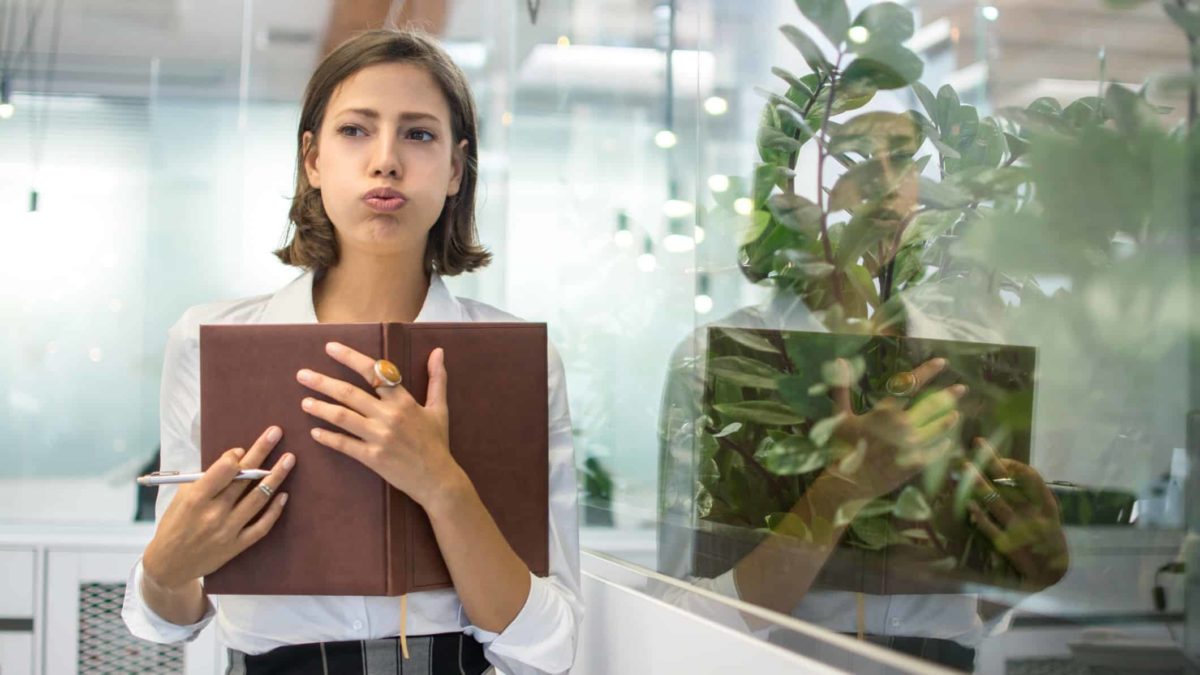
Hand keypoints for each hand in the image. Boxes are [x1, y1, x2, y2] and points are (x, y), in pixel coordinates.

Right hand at [143, 427, 293, 589]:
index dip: (235, 456)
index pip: (224, 469)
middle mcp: (214, 514)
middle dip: (262, 451)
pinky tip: (284, 495)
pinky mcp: (237, 545)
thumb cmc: (174, 524)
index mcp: (196, 498)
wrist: (169, 564)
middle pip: (244, 478)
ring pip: (259, 498)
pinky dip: (275, 510)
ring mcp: (228, 531)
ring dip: (276, 476)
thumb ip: (207, 479)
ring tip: (289, 459)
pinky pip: (262, 526)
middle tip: (276, 432)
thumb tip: (235, 460)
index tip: (242, 449)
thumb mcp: (182, 497)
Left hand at [297, 342, 461, 508]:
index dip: (350, 357)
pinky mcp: (373, 458)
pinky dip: (328, 438)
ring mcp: (379, 437)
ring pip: (342, 417)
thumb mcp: (439, 408)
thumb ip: (437, 378)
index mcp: (404, 401)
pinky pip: (344, 444)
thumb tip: (439, 351)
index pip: (373, 372)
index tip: (330, 348)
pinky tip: (314, 432)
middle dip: (322, 382)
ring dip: (320, 408)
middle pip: (349, 393)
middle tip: (302, 374)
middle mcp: (389, 416)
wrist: (438, 479)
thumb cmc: (437, 443)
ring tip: (304, 402)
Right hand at [828, 357, 965, 499]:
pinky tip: (948, 441)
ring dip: (949, 419)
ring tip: (956, 414)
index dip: (928, 371)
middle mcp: (902, 426)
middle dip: (949, 395)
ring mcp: (912, 445)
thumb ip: (842, 387)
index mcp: (884, 411)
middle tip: (962, 388)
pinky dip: (944, 444)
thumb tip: (841, 360)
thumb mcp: (840, 416)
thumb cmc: (843, 448)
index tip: (942, 362)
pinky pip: (937, 450)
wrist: (849, 483)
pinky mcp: (918, 463)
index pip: (910, 385)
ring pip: (939, 427)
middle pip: (932, 405)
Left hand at [965, 438, 1068, 589]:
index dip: (1015, 465)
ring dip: (979, 484)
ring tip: (964, 468)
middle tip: (976, 443)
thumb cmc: (1045, 538)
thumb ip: (1029, 497)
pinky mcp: (1009, 547)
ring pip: (997, 503)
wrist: (1052, 575)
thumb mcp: (1044, 515)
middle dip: (993, 462)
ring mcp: (1021, 531)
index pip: (1032, 478)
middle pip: (1010, 484)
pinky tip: (968, 504)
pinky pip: (991, 528)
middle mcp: (1035, 516)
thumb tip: (1004, 470)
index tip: (1000, 457)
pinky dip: (980, 516)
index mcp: (1046, 506)